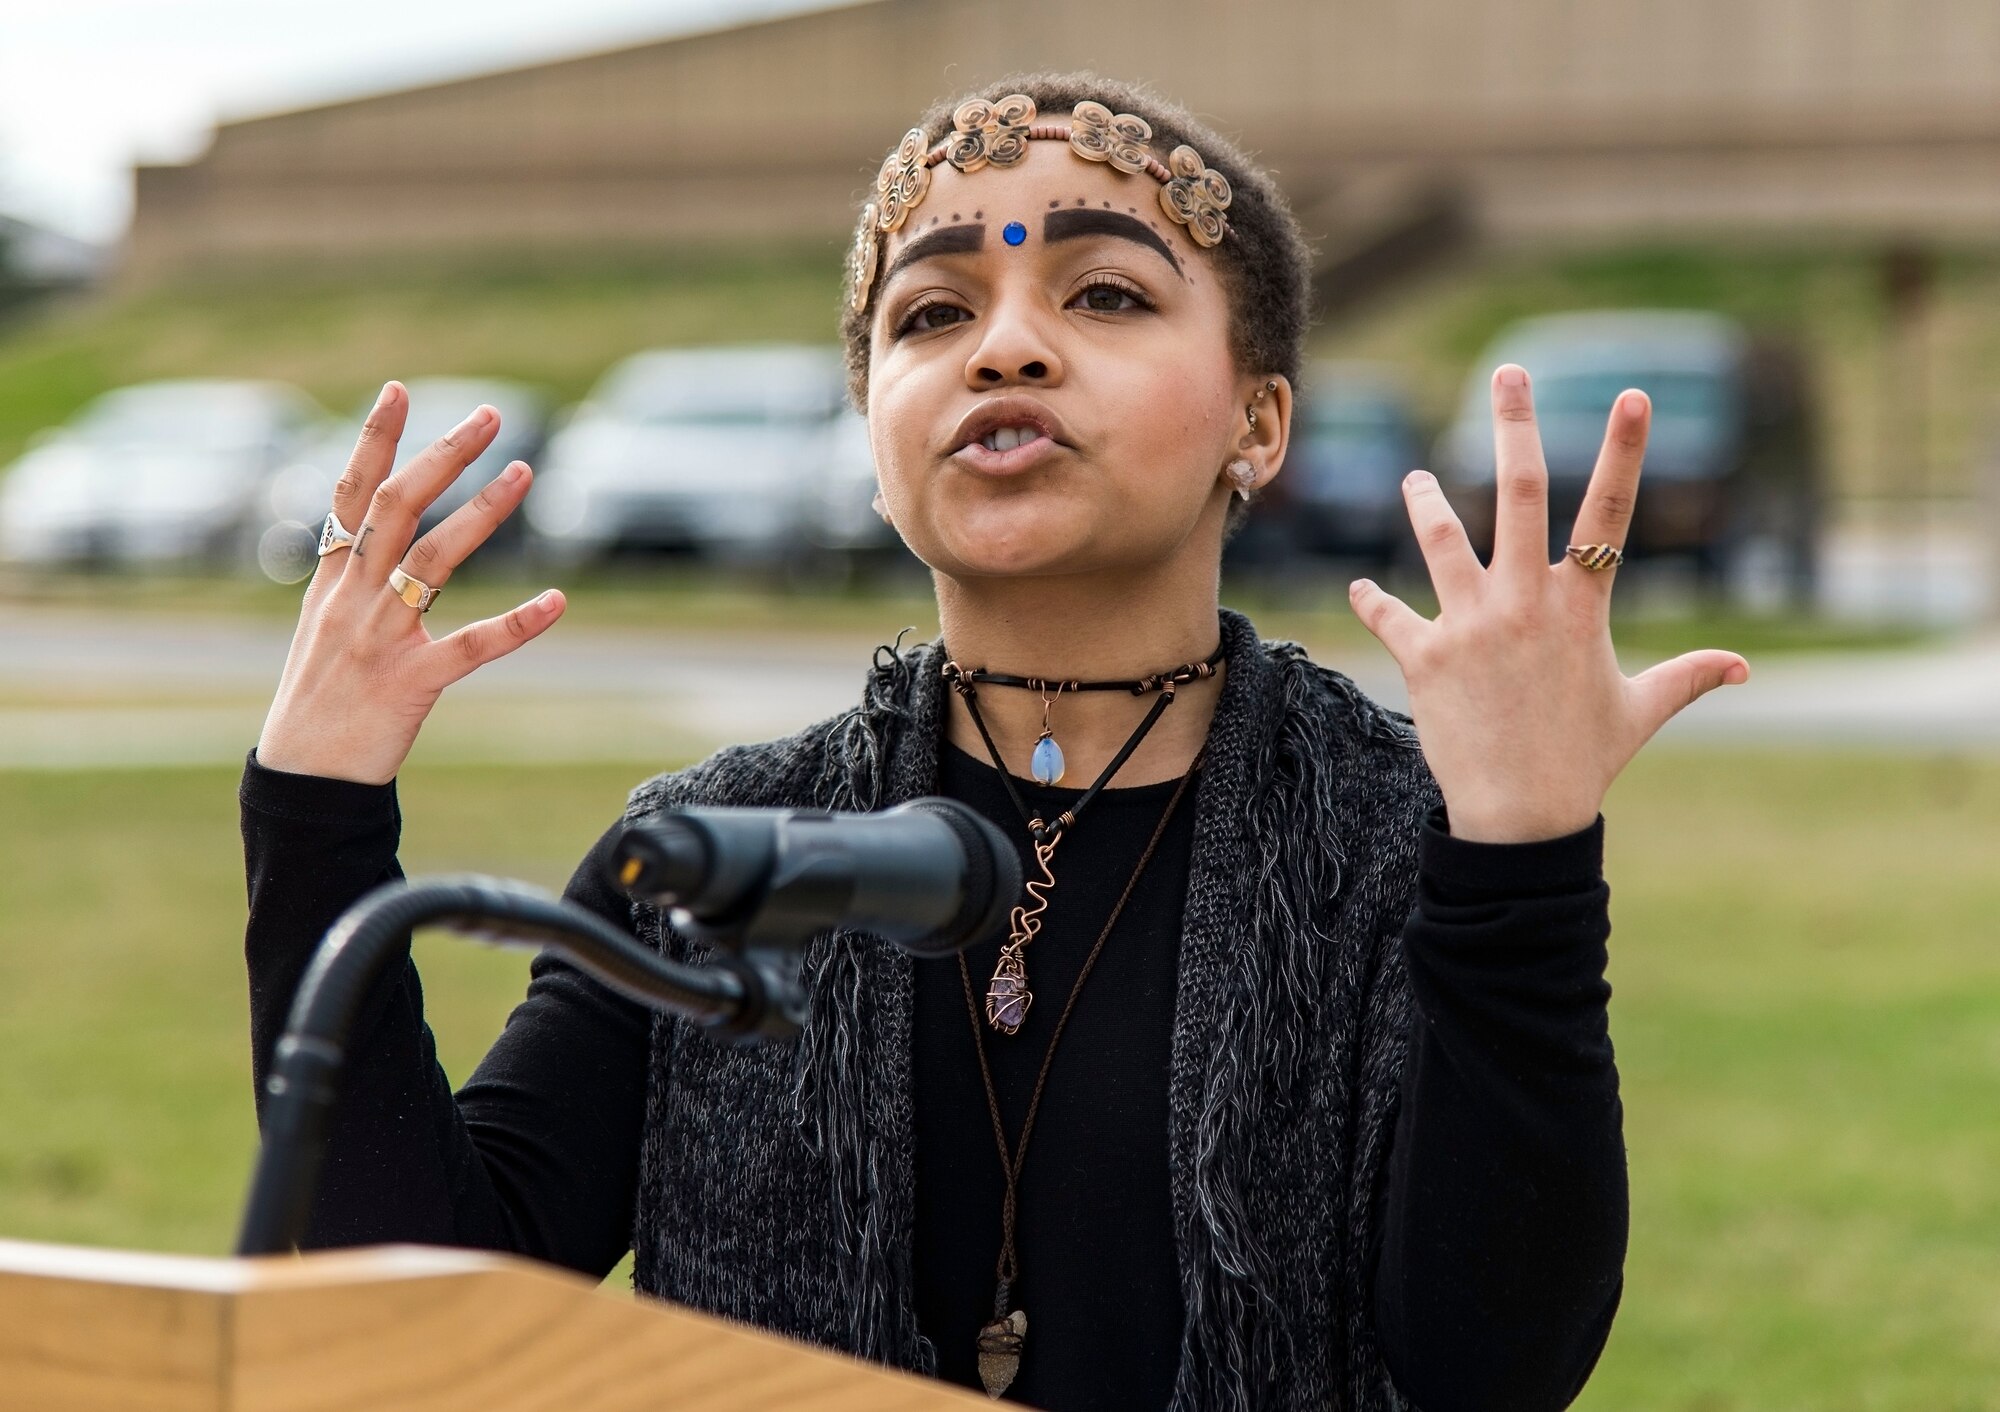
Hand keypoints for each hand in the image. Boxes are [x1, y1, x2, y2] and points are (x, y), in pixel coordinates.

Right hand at [255, 381, 565, 783]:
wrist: (303, 780)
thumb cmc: (317, 706)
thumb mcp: (320, 631)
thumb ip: (347, 582)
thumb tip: (364, 541)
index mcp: (330, 583)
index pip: (349, 494)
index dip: (374, 439)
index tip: (398, 390)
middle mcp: (352, 599)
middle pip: (397, 506)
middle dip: (442, 454)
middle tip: (488, 415)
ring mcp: (381, 638)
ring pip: (435, 557)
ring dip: (484, 510)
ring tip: (525, 471)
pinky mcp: (412, 682)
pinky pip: (473, 645)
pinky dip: (519, 622)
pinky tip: (559, 601)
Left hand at [1348, 365, 1749, 843]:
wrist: (1521, 819)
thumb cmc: (1583, 763)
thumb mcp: (1639, 712)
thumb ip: (1687, 677)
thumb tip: (1742, 667)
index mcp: (1580, 607)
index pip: (1609, 513)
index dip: (1624, 452)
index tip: (1632, 395)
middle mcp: (1524, 602)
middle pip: (1519, 494)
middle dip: (1515, 427)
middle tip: (1508, 374)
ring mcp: (1471, 626)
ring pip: (1442, 540)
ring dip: (1426, 502)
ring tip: (1415, 479)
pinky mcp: (1424, 658)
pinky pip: (1390, 617)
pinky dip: (1370, 602)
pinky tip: (1358, 589)